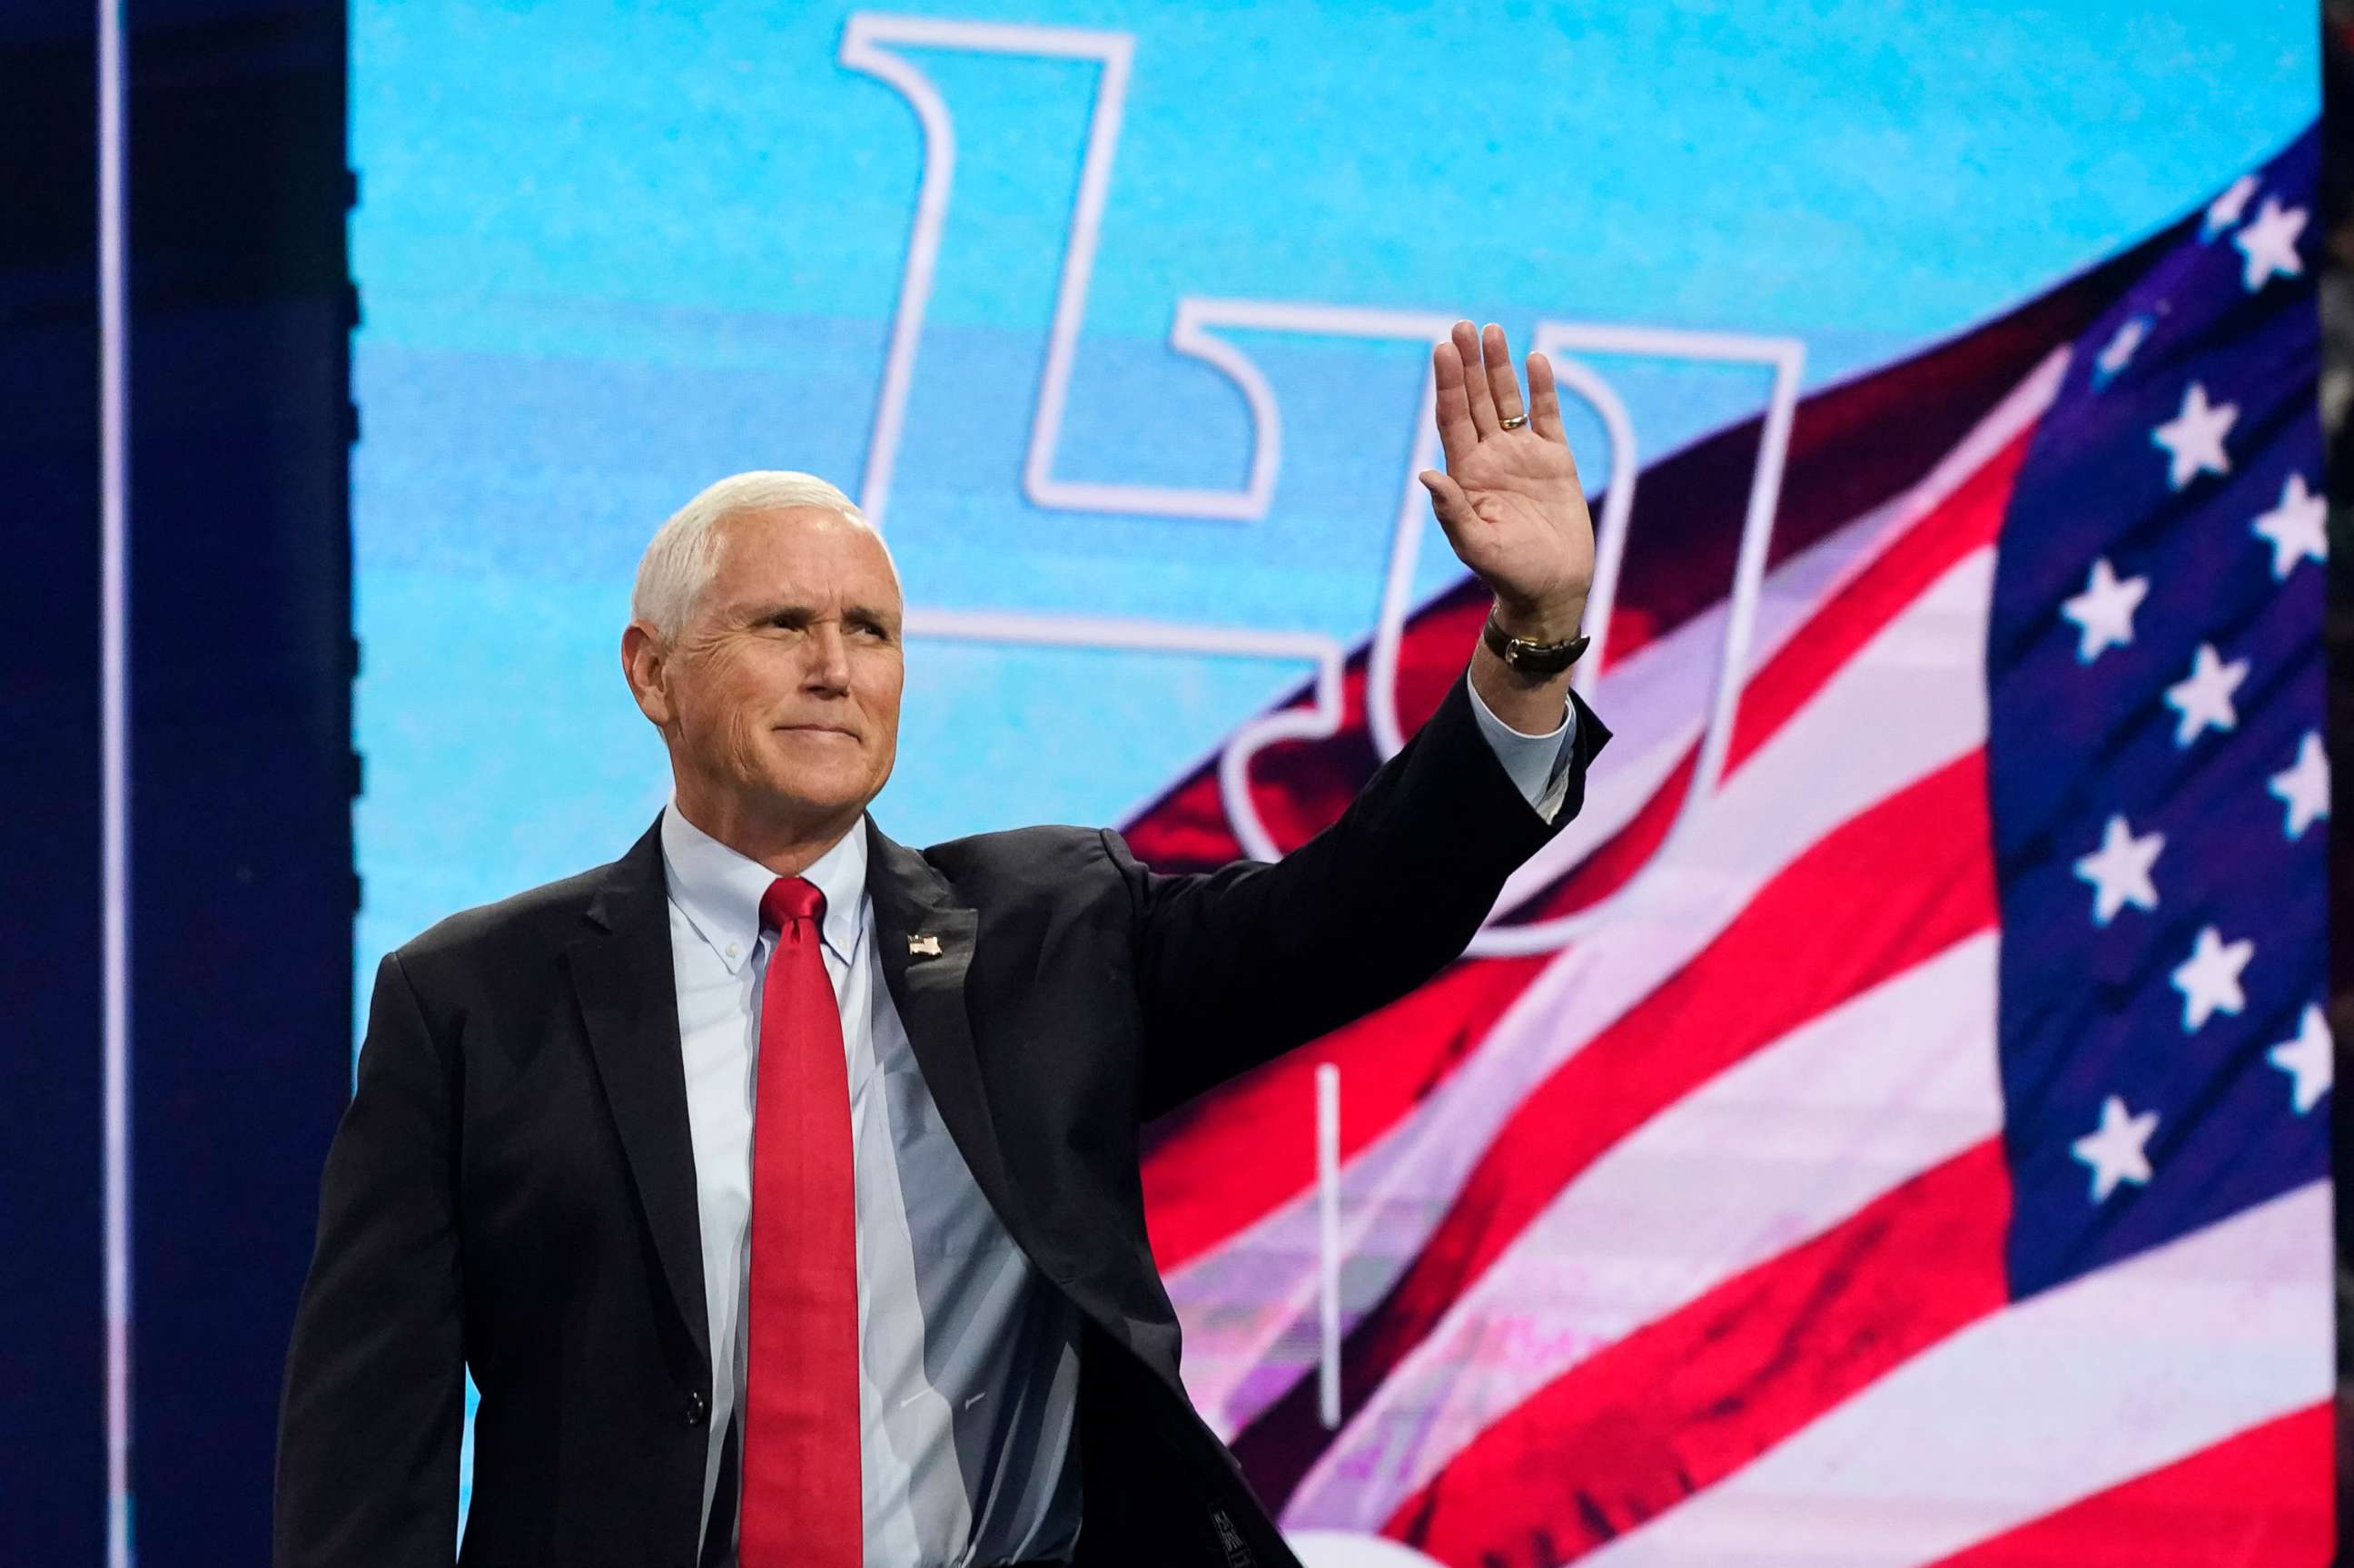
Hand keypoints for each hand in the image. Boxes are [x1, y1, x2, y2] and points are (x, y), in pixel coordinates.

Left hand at [1420, 320, 1595, 638]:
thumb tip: (1425, 475)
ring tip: (1492, 330)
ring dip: (1500, 367)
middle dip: (1469, 364)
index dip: (1448, 384)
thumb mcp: (1477, 546)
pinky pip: (1548, 417)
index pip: (1452, 418)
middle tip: (1462, 327)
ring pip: (1508, 401)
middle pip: (1476, 401)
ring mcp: (1523, 456)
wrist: (1551, 589)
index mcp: (1467, 474)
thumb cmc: (1510, 574)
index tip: (1443, 349)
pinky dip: (1543, 390)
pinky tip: (1537, 360)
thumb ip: (1452, 511)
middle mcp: (1491, 458)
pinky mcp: (1555, 461)